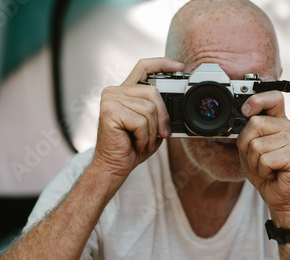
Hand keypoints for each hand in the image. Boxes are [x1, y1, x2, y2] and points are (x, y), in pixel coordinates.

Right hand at [92, 58, 184, 181]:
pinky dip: (144, 137)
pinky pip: (140, 121)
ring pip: (148, 108)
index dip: (162, 63)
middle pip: (152, 91)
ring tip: (142, 141)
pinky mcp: (109, 112)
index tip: (180, 66)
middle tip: (162, 134)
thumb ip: (159, 110)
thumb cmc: (132, 147)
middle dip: (163, 116)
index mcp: (124, 91)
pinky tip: (135, 143)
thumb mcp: (151, 125)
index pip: (144, 67)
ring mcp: (110, 100)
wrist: (114, 167)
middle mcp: (114, 91)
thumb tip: (176, 102)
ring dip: (152, 131)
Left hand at [237, 91, 289, 227]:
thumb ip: (246, 132)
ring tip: (266, 167)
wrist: (279, 195)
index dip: (257, 100)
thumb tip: (241, 117)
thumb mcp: (249, 148)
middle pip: (255, 124)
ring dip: (254, 162)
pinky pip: (264, 160)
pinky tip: (273, 173)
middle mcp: (289, 127)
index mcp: (278, 122)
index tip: (245, 111)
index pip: (273, 97)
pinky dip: (262, 171)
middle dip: (246, 146)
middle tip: (257, 158)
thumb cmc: (265, 172)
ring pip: (256, 145)